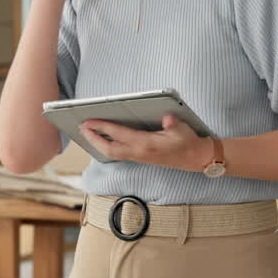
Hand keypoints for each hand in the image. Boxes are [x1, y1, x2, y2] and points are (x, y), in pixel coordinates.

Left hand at [80, 114, 213, 172]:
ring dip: (98, 143)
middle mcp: (140, 153)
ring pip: (112, 153)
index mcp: (147, 145)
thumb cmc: (188, 142)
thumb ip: (173, 123)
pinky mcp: (141, 158)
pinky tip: (104, 140)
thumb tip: (167, 118)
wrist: (196, 158)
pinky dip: (108, 146)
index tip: (89, 121)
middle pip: (109, 149)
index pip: (119, 135)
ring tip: (88, 133)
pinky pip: (119, 153)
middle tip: (81, 127)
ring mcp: (140, 157)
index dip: (102, 127)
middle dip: (93, 139)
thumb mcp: (182, 129)